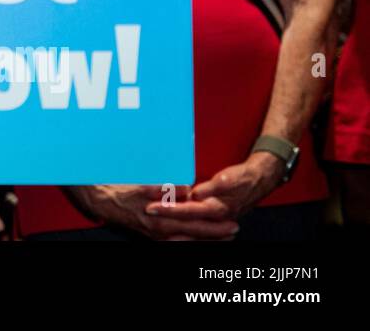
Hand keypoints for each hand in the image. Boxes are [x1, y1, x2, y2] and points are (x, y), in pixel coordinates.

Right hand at [68, 184, 239, 240]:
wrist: (99, 202)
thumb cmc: (119, 193)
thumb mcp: (140, 186)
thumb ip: (163, 187)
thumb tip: (185, 188)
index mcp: (161, 220)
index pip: (194, 223)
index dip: (214, 224)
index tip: (231, 221)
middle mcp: (161, 231)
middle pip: (195, 235)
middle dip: (216, 234)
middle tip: (234, 231)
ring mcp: (156, 235)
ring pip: (187, 241)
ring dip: (206, 240)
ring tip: (222, 239)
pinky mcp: (151, 235)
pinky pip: (176, 242)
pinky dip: (189, 242)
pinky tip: (194, 240)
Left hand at [147, 153, 286, 231]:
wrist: (260, 180)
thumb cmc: (243, 178)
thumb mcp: (228, 180)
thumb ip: (211, 188)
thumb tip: (195, 193)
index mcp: (217, 208)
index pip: (187, 211)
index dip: (168, 209)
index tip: (151, 206)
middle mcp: (214, 216)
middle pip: (185, 222)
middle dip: (164, 218)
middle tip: (145, 212)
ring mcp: (214, 218)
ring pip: (190, 228)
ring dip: (171, 225)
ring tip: (152, 222)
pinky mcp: (214, 215)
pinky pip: (195, 227)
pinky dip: (182, 228)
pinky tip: (170, 226)